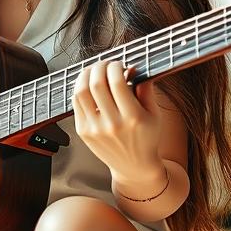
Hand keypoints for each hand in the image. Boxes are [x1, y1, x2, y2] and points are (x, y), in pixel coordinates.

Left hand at [72, 59, 163, 181]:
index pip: (117, 82)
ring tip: (93, 70)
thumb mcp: (154, 114)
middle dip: (99, 67)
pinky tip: (87, 85)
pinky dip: (80, 89)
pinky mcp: (83, 133)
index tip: (118, 64)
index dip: (115, 67)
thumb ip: (145, 89)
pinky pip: (76, 104)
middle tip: (105, 64)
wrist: (134, 167)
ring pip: (81, 92)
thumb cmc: (147, 137)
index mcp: (133, 118)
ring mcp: (95, 130)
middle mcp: (112, 124)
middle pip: (96, 84)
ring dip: (85, 75)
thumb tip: (132, 67)